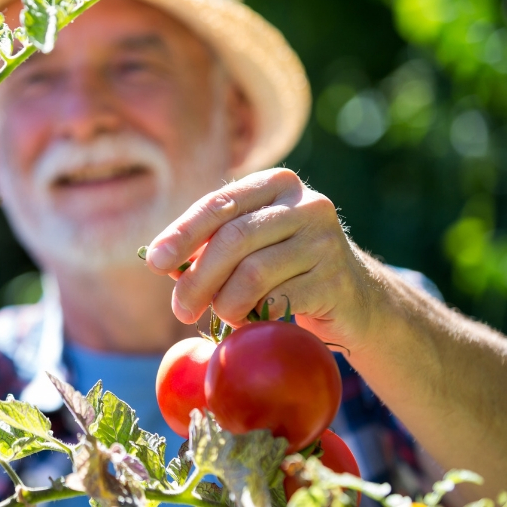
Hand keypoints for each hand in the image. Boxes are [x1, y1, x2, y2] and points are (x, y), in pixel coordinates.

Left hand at [144, 168, 379, 351]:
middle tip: (180, 310)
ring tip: (221, 316)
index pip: (218, 204)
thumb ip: (208, 247)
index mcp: (276, 184)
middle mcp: (305, 204)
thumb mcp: (248, 247)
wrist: (355, 301)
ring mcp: (325, 240)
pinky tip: (251, 323)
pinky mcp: (336, 280)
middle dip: (197, 277)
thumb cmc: (285, 270)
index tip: (154, 262)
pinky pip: (278, 300)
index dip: (182, 233)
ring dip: (225, 302)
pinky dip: (255, 316)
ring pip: (253, 272)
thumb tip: (162, 261)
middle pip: (233, 238)